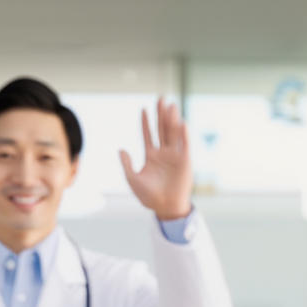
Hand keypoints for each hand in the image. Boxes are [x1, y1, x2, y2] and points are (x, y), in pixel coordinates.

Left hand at [119, 96, 193, 220]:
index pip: (148, 135)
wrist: (165, 207)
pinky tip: (181, 123)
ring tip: (170, 105)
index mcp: (151, 156)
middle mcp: (164, 153)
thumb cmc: (148, 196)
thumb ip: (127, 164)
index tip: (143, 109)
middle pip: (162, 129)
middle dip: (160, 114)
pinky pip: (184, 145)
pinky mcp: (185, 161)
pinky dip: (183, 134)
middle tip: (160, 99)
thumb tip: (121, 149)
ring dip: (171, 119)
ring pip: (172, 133)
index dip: (146, 123)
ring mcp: (175, 156)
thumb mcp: (132, 180)